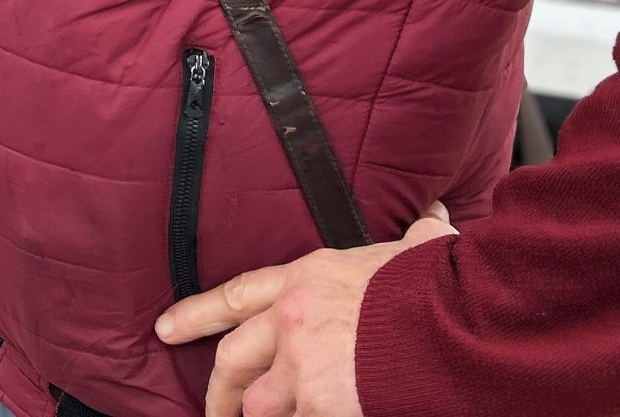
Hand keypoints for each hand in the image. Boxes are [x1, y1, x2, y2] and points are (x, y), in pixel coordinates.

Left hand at [158, 203, 458, 416]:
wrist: (454, 320)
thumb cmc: (439, 284)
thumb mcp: (416, 252)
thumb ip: (415, 239)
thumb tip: (435, 221)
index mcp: (308, 276)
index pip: (237, 294)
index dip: (196, 314)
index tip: (166, 328)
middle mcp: (292, 319)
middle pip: (232, 359)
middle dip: (218, 391)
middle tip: (212, 410)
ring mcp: (301, 365)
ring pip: (260, 404)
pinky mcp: (319, 403)